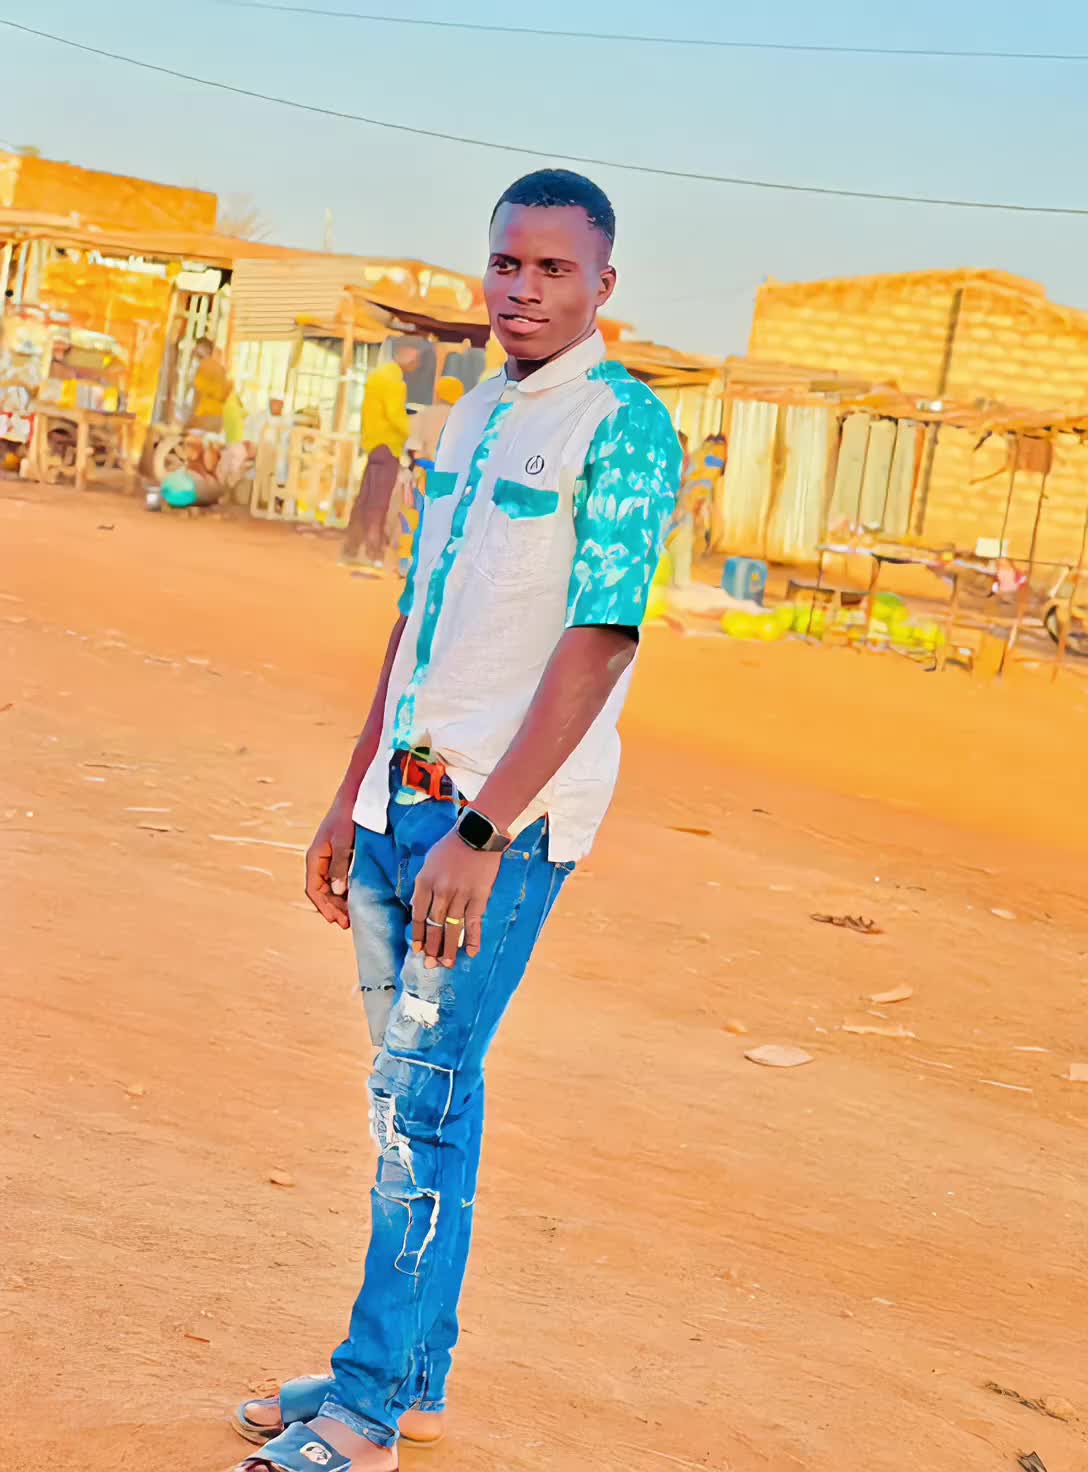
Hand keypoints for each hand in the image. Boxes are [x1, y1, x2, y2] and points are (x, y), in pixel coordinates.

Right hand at [305, 794, 355, 928]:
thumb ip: (339, 865)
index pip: (314, 889)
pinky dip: (344, 891)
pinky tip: (354, 899)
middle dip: (332, 908)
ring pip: (330, 887)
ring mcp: (329, 858)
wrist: (354, 796)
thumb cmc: (347, 816)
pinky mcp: (340, 856)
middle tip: (346, 923)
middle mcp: (319, 860)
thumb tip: (338, 891)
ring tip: (350, 916)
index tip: (335, 920)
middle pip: (321, 891)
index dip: (323, 906)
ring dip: (338, 902)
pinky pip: (338, 878)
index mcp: (315, 857)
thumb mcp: (343, 841)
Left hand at [412, 830, 501, 968]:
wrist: (478, 833)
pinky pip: (474, 921)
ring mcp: (460, 894)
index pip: (418, 914)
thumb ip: (425, 884)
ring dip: (450, 948)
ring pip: (452, 927)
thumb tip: (421, 907)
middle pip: (434, 924)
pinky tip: (471, 952)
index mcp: (425, 881)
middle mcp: (441, 890)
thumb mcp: (430, 861)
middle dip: (432, 947)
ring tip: (448, 963)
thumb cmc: (452, 846)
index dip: (418, 934)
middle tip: (431, 965)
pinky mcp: (479, 895)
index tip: (417, 949)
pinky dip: (473, 938)